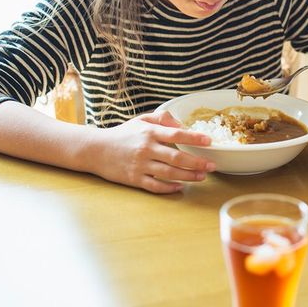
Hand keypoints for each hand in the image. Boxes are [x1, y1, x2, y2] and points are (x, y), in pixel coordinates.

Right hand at [86, 110, 215, 193]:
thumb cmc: (122, 134)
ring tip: (202, 176)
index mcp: (149, 132)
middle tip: (212, 165)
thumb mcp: (141, 120)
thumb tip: (181, 124)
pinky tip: (180, 187)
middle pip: (176, 157)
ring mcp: (140, 165)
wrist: (95, 149)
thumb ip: (162, 118)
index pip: (176, 135)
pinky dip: (169, 188)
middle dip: (197, 162)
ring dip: (188, 176)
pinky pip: (155, 186)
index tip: (209, 142)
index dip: (194, 138)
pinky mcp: (134, 179)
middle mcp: (146, 148)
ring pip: (169, 173)